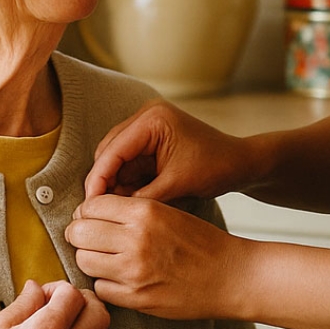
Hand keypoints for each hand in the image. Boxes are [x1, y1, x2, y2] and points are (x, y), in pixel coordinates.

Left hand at [67, 196, 247, 318]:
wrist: (230, 275)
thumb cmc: (202, 242)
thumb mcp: (168, 212)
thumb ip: (131, 211)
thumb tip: (91, 213)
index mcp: (145, 212)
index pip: (91, 206)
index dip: (87, 213)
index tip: (92, 219)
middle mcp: (135, 240)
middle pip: (79, 233)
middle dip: (80, 235)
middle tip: (91, 239)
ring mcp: (134, 272)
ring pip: (84, 261)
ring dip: (91, 260)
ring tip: (107, 259)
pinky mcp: (136, 299)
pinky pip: (100, 288)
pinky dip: (105, 283)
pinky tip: (121, 278)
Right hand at [84, 99, 249, 200]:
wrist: (240, 163)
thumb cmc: (216, 168)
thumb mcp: (177, 185)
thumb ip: (142, 198)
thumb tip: (110, 212)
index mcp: (153, 119)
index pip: (112, 150)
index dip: (98, 179)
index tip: (89, 205)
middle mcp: (146, 116)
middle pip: (109, 151)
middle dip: (104, 181)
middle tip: (98, 211)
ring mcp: (148, 126)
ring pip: (116, 157)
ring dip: (115, 182)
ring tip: (114, 209)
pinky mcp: (151, 139)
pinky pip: (129, 161)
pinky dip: (127, 180)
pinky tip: (127, 200)